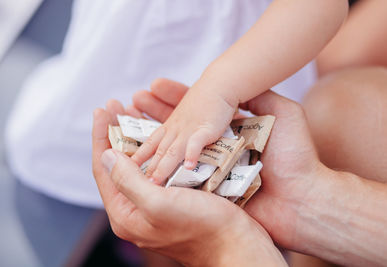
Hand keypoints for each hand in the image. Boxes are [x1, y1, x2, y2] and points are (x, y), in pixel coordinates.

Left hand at [92, 102, 286, 266]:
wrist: (237, 243)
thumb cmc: (201, 227)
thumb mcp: (159, 204)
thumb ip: (128, 181)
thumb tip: (106, 155)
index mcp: (126, 214)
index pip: (103, 169)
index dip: (101, 136)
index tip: (101, 109)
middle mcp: (137, 209)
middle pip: (118, 164)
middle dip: (115, 133)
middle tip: (114, 106)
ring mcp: (156, 203)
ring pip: (138, 163)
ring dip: (133, 136)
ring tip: (131, 113)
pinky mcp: (174, 198)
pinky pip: (158, 167)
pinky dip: (154, 148)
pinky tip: (157, 134)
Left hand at [131, 77, 236, 183]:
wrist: (221, 83)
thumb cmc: (207, 101)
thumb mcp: (187, 114)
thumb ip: (179, 129)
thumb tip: (176, 149)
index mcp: (171, 126)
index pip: (151, 143)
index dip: (139, 156)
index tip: (126, 167)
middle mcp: (176, 130)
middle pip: (158, 151)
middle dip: (147, 168)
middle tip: (136, 183)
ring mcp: (189, 130)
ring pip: (172, 150)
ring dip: (163, 167)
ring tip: (155, 182)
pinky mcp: (205, 129)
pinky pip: (196, 142)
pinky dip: (192, 153)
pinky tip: (188, 165)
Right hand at [133, 79, 324, 250]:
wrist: (304, 197)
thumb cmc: (297, 155)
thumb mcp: (283, 113)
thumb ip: (260, 96)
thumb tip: (239, 84)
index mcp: (232, 131)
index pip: (198, 111)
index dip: (175, 98)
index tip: (156, 85)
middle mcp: (219, 149)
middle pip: (181, 128)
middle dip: (156, 114)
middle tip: (134, 100)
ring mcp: (213, 170)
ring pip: (176, 151)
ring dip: (153, 138)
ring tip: (129, 121)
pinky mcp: (210, 191)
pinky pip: (183, 176)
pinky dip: (163, 165)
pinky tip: (141, 155)